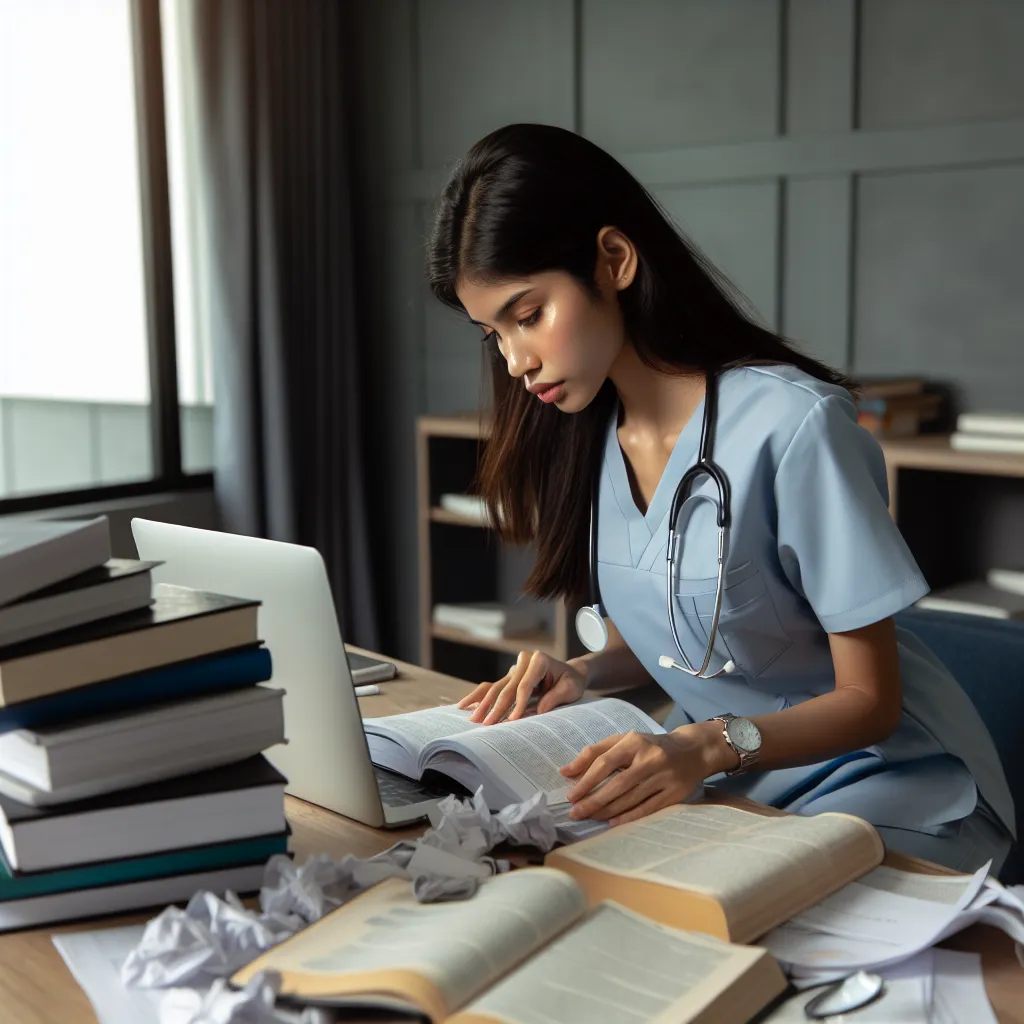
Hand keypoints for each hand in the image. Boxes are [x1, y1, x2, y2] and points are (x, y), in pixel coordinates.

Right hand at [457, 650, 587, 724]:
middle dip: (496, 707)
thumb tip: (537, 711)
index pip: (524, 684)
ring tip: (473, 719)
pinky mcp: (509, 678)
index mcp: (539, 660)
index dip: (518, 703)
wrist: (571, 673)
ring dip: (483, 704)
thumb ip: (555, 697)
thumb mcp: (571, 688)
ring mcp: (514, 669)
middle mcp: (523, 661)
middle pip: (507, 687)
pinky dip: (478, 697)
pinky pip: (492, 687)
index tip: (513, 720)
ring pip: (495, 687)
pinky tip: (464, 706)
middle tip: (486, 724)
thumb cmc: (572, 681)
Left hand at [560, 726, 714, 826]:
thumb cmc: (650, 746)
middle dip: (593, 801)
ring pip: (630, 799)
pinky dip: (628, 817)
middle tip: (575, 813)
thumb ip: (595, 753)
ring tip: (589, 818)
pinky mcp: (675, 793)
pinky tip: (612, 822)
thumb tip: (565, 771)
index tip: (571, 795)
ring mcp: (664, 777)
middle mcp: (650, 758)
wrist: (693, 750)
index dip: (586, 780)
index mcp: (634, 742)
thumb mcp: (625, 741)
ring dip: (607, 811)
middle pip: (617, 784)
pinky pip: (647, 809)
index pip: (604, 762)